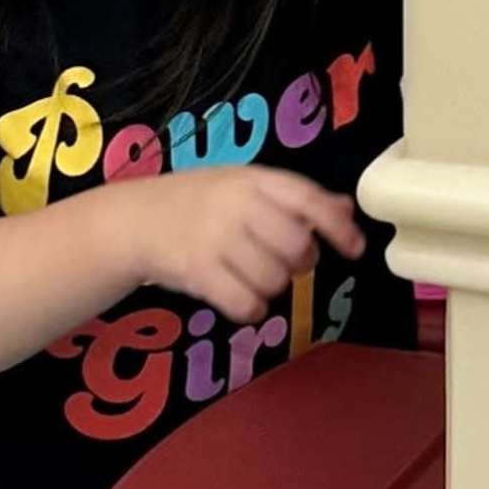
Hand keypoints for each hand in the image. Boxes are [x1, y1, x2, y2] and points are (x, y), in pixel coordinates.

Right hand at [148, 163, 368, 321]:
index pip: (307, 198)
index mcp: (252, 179)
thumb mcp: (243, 186)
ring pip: (274, 280)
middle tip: (281, 260)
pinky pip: (247, 304)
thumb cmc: (197, 202)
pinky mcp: (197, 273)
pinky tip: (238, 298)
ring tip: (249, 275)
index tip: (355, 248)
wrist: (133, 220)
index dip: (338, 226)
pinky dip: (251, 309)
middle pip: (297, 247)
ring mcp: (215, 239)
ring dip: (271, 287)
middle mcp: (236, 205)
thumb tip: (346, 208)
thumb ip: (293, 197)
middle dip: (299, 262)